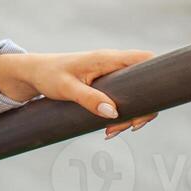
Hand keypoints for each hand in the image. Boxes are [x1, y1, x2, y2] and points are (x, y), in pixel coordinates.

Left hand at [0, 49, 158, 139]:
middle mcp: (113, 63)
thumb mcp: (65, 88)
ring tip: (110, 131)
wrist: (33, 73)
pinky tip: (109, 127)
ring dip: (129, 115)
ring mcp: (111, 74)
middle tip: (126, 128)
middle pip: (145, 83)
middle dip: (141, 108)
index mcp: (107, 58)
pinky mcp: (105, 83)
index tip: (147, 108)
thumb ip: (88, 99)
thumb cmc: (48, 75)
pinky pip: (122, 98)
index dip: (158, 79)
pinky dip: (120, 114)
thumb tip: (113, 112)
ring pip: (134, 94)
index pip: (146, 60)